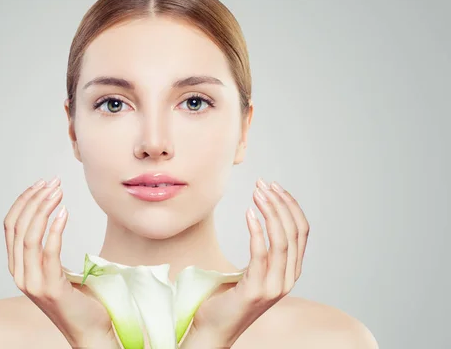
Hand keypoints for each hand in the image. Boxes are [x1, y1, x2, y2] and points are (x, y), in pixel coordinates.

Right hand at [4, 177, 117, 348]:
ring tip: (59, 192)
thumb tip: (54, 218)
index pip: (11, 225)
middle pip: (17, 226)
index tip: (41, 184)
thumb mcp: (56, 270)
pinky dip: (55, 229)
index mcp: (18, 267)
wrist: (90, 332)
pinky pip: (48, 251)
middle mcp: (20, 274)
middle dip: (34, 199)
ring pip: (29, 235)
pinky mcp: (50, 288)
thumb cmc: (78, 299)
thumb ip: (47, 251)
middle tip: (53, 183)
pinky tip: (64, 213)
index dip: (23, 201)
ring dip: (44, 208)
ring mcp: (32, 283)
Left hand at [185, 178, 309, 347]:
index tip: (274, 187)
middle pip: (295, 232)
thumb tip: (259, 219)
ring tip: (257, 192)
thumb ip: (262, 252)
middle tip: (263, 184)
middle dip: (281, 203)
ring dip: (271, 211)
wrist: (212, 330)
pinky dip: (257, 230)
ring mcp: (274, 287)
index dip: (291, 206)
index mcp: (289, 272)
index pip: (301, 232)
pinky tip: (249, 212)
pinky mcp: (256, 291)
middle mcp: (287, 279)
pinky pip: (261, 253)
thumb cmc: (227, 298)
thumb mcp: (252, 271)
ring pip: (282, 240)